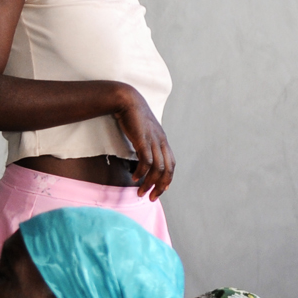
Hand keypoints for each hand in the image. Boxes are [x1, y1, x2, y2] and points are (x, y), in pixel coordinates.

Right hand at [111, 84, 173, 199]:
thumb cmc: (132, 115)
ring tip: (141, 192)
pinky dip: (141, 172)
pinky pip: (145, 160)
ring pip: (157, 168)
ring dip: (150, 183)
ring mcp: (153, 141)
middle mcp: (161, 142)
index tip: (159, 189)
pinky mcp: (143, 139)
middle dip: (161, 186)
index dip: (167, 179)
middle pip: (167, 170)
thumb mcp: (143, 131)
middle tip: (151, 197)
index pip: (171, 165)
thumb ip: (145, 142)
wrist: (126, 100)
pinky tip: (134, 178)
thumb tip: (141, 155)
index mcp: (163, 141)